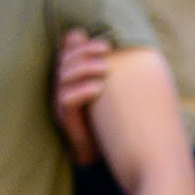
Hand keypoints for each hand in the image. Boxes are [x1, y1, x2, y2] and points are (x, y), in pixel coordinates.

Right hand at [51, 27, 112, 164]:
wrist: (109, 152)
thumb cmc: (115, 117)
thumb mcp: (118, 90)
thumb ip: (118, 69)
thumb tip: (133, 47)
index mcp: (74, 74)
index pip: (68, 49)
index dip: (82, 43)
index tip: (107, 43)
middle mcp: (64, 85)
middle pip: (65, 59)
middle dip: (85, 51)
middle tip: (107, 50)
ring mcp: (62, 102)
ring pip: (63, 77)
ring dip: (84, 68)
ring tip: (105, 68)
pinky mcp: (65, 119)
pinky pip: (65, 100)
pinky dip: (81, 91)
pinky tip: (98, 88)